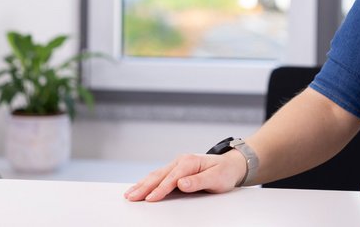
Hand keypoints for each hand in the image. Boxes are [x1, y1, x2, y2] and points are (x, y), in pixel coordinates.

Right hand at [124, 151, 245, 201]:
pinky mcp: (175, 170)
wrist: (230, 165)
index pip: (172, 178)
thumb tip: (182, 183)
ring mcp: (177, 165)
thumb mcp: (216, 178)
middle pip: (159, 175)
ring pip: (156, 175)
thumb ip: (199, 181)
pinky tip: (139, 187)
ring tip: (129, 194)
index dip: (160, 189)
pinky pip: (159, 176)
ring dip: (142, 184)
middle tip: (131, 197)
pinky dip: (147, 182)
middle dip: (144, 187)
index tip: (150, 199)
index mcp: (190, 162)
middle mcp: (181, 161)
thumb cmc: (224, 172)